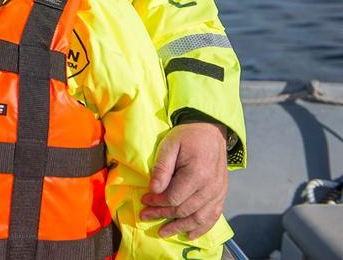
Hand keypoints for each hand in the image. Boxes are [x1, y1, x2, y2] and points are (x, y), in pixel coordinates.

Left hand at [141, 122, 228, 238]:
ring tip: (163, 232)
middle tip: (145, 216)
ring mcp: (218, 193)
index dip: (157, 202)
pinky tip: (189, 235)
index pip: (174, 197)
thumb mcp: (169, 145)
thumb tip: (153, 189)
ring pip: (198, 218)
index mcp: (197, 174)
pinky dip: (201, 228)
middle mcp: (210, 187)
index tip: (144, 200)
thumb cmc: (187, 137)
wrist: (211, 132)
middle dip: (162, 215)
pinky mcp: (221, 195)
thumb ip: (162, 168)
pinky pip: (213, 217)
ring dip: (179, 227)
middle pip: (184, 210)